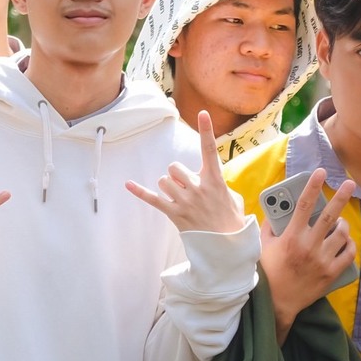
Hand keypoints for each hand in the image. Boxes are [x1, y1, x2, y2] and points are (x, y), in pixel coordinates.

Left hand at [128, 111, 247, 233]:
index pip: (210, 150)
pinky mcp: (174, 214)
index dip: (207, 130)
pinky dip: (140, 192)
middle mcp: (198, 188)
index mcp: (215, 180)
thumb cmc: (231, 221)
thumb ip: (219, 183)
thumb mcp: (233, 197)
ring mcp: (185, 201)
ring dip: (170, 187)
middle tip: (188, 188)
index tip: (202, 114)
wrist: (226, 247)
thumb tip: (209, 181)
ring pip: (164, 181)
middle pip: (175, 167)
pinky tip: (128, 184)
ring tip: (181, 199)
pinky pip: (153, 199)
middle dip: (178, 175)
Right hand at [260, 167, 356, 330]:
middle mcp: (308, 246)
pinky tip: (345, 240)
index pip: (303, 205)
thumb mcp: (264, 247)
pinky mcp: (331, 273)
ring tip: (338, 222)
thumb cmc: (269, 273)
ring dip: (342, 224)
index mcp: (291, 237)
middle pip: (330, 216)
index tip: (321, 172)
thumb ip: (270, 227)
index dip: (312, 186)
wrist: (278, 303)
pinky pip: (348, 253)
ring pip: (341, 234)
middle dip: (342, 197)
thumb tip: (277, 210)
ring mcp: (322, 260)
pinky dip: (349, 244)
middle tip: (350, 184)